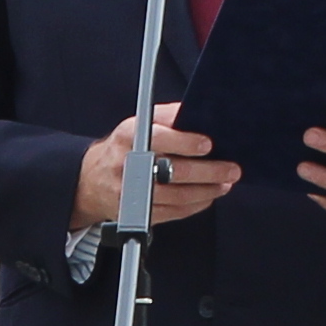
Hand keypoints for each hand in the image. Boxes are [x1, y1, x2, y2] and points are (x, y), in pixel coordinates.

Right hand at [73, 103, 236, 230]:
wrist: (93, 180)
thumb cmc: (124, 147)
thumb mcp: (139, 123)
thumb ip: (168, 116)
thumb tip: (197, 112)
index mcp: (128, 137)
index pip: (159, 139)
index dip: (185, 142)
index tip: (208, 144)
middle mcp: (128, 165)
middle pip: (173, 171)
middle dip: (208, 172)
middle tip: (231, 169)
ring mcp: (132, 193)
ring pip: (177, 196)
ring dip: (207, 191)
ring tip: (225, 183)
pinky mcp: (137, 213)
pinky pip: (173, 212)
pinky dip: (196, 205)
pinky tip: (208, 196)